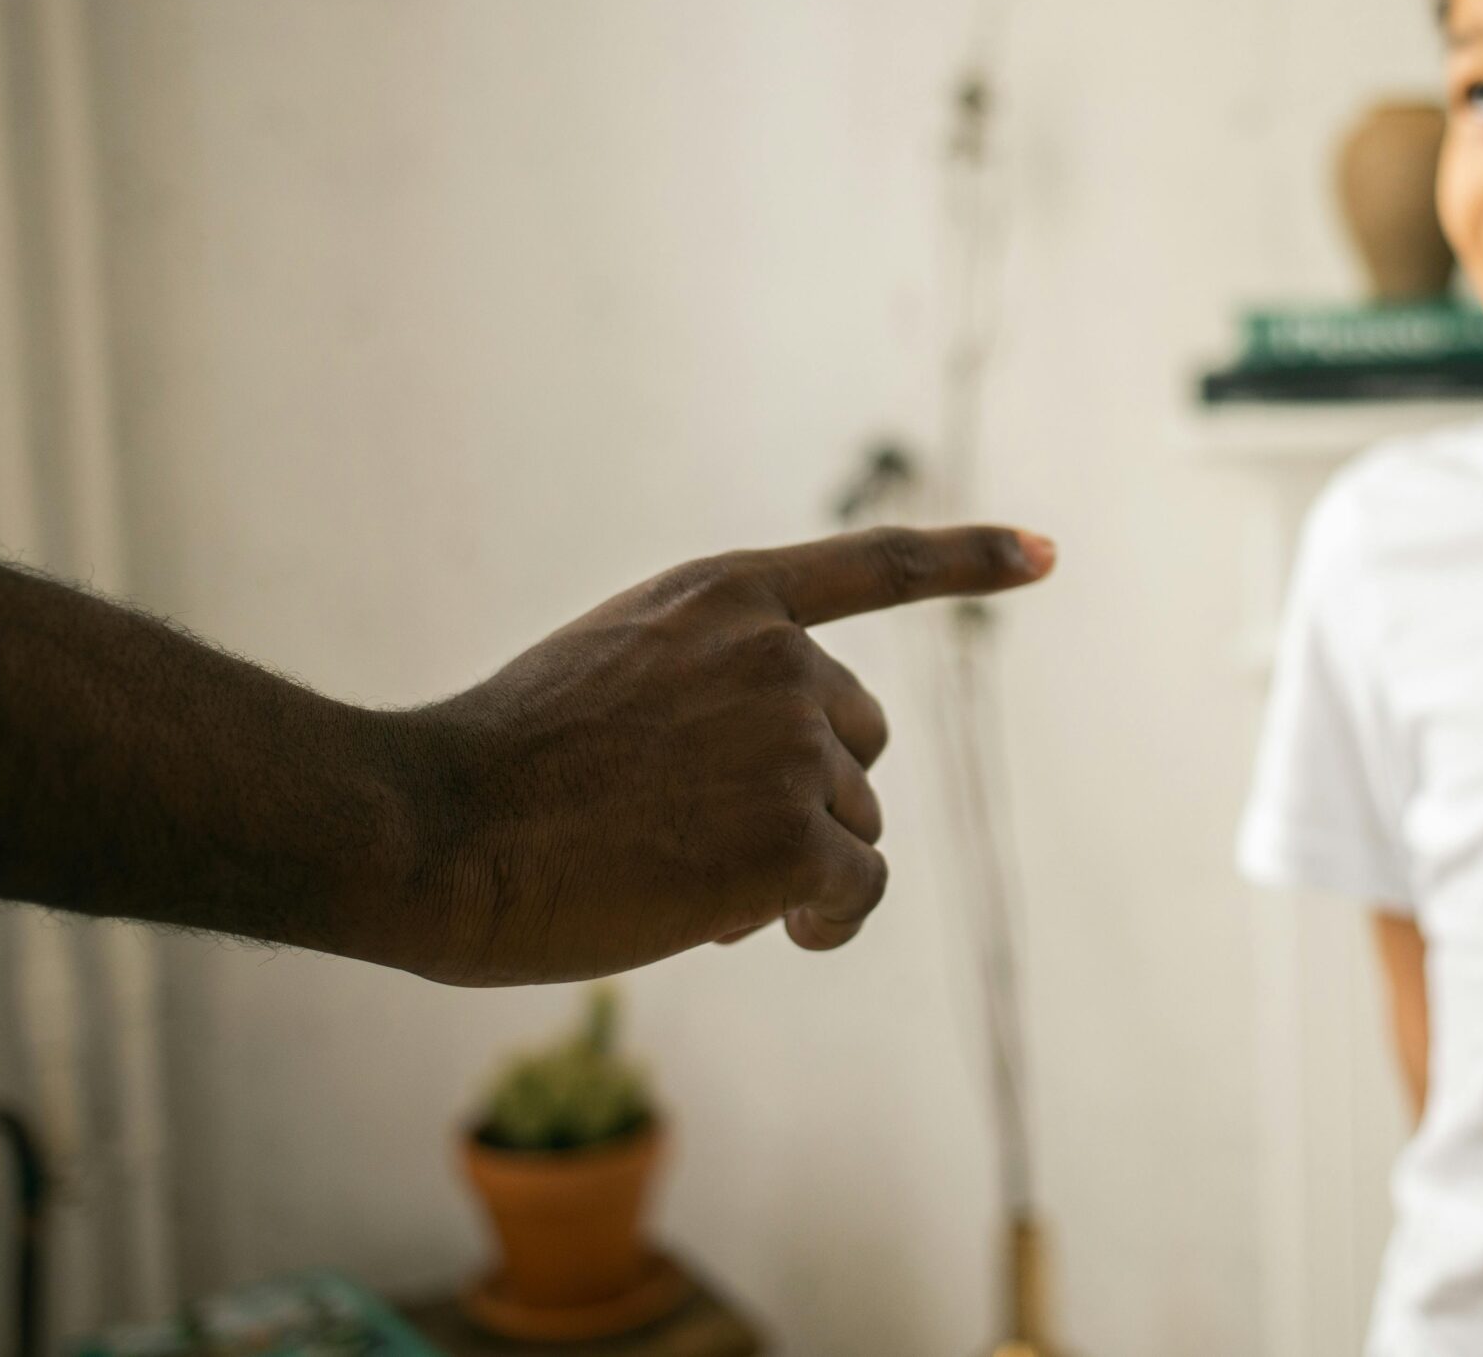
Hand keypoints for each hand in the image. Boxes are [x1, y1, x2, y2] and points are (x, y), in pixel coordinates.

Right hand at [395, 525, 1054, 984]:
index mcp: (724, 594)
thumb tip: (810, 808)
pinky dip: (823, 923)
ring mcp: (789, 742)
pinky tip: (756, 930)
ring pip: (853, 824)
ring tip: (681, 878)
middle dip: (803, 796)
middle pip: (857, 742)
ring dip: (794, 866)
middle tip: (692, 835)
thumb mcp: (610, 671)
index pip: (874, 564)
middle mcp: (775, 654)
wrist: (433, 828)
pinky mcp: (792, 837)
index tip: (1049, 551)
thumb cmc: (497, 769)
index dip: (970, 559)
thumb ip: (710, 686)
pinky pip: (855, 891)